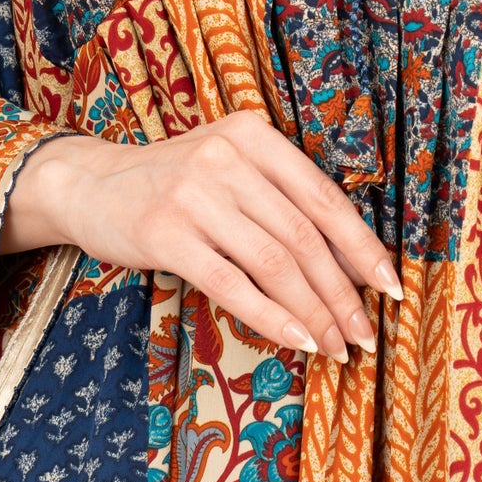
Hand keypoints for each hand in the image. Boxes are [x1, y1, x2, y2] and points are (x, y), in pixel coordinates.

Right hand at [0, 111, 401, 360]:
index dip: (363, 247)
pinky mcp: (165, 233)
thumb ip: (280, 200)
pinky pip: (232, 284)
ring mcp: (194, 194)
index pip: (323, 197)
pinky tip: (296, 340)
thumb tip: (350, 264)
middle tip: (364, 334)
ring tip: (335, 346)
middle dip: (342, 294)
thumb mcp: (228, 168)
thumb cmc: (173, 182)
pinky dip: (271, 317)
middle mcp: (227, 157)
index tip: (390, 287)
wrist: (91, 184)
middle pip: (304, 236)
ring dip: (313, 312)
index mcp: (254, 136)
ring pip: (275, 263)